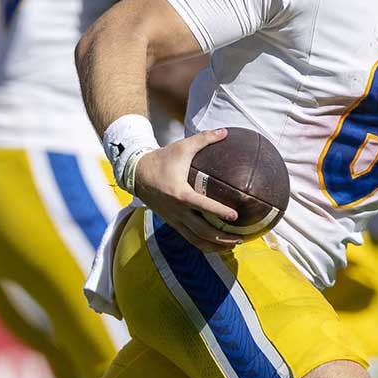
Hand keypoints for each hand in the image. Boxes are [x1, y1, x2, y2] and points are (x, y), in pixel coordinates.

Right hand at [133, 128, 244, 251]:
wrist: (136, 174)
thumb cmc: (162, 159)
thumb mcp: (182, 147)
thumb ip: (204, 139)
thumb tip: (225, 132)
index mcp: (180, 193)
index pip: (202, 206)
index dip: (219, 212)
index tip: (236, 216)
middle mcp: (177, 210)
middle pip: (201, 231)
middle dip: (222, 237)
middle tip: (241, 237)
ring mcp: (174, 219)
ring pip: (196, 239)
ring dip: (215, 245)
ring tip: (233, 246)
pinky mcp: (172, 223)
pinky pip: (190, 238)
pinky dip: (204, 245)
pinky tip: (218, 245)